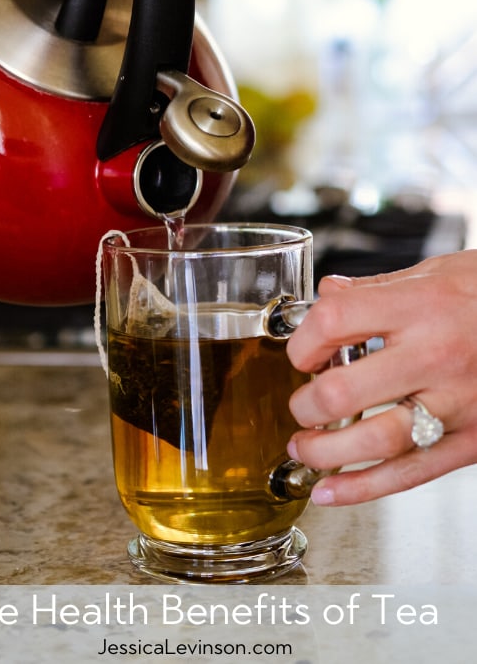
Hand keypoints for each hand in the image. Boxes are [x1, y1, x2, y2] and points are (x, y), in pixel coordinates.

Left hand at [285, 250, 476, 504]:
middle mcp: (437, 356)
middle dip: (306, 404)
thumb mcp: (437, 271)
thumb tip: (328, 295)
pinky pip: (411, 472)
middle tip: (302, 403)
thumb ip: (377, 289)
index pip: (335, 321)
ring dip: (324, 451)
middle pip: (344, 391)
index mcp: (422, 306)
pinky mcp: (472, 441)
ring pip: (375, 442)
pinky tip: (330, 490)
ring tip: (304, 446)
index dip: (303, 339)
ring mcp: (457, 404)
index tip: (302, 350)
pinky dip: (363, 488)